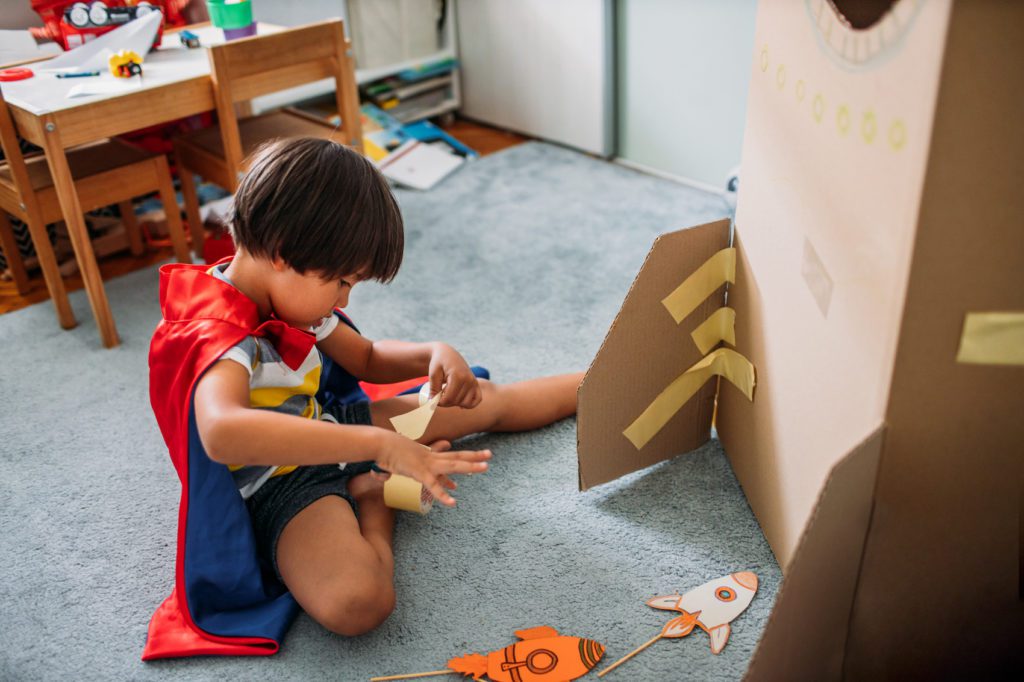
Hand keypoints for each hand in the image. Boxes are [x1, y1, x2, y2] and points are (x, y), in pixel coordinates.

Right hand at [375, 432, 489, 506]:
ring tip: (485, 467)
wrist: (380, 444)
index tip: (473, 465)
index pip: (447, 458)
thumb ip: (392, 468)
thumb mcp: (394, 460)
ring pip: (453, 465)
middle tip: (489, 455)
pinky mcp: (419, 472)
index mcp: (427, 454)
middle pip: (456, 457)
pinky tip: (452, 502)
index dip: (461, 461)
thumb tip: (383, 476)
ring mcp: (427, 463)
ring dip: (470, 467)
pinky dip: (443, 494)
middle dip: (473, 457)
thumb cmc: (384, 450)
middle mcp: (430, 457)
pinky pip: (434, 485)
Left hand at [428, 342, 480, 408]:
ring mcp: (474, 382)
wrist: (448, 354)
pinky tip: (459, 401)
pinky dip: (468, 404)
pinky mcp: (476, 384)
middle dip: (445, 402)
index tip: (432, 397)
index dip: (438, 402)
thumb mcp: (433, 374)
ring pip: (465, 403)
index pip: (448, 399)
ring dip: (455, 403)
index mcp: (458, 376)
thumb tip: (432, 403)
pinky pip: (476, 400)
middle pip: (456, 402)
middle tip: (438, 394)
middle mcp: (469, 380)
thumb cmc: (438, 363)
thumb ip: (433, 389)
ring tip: (447, 394)